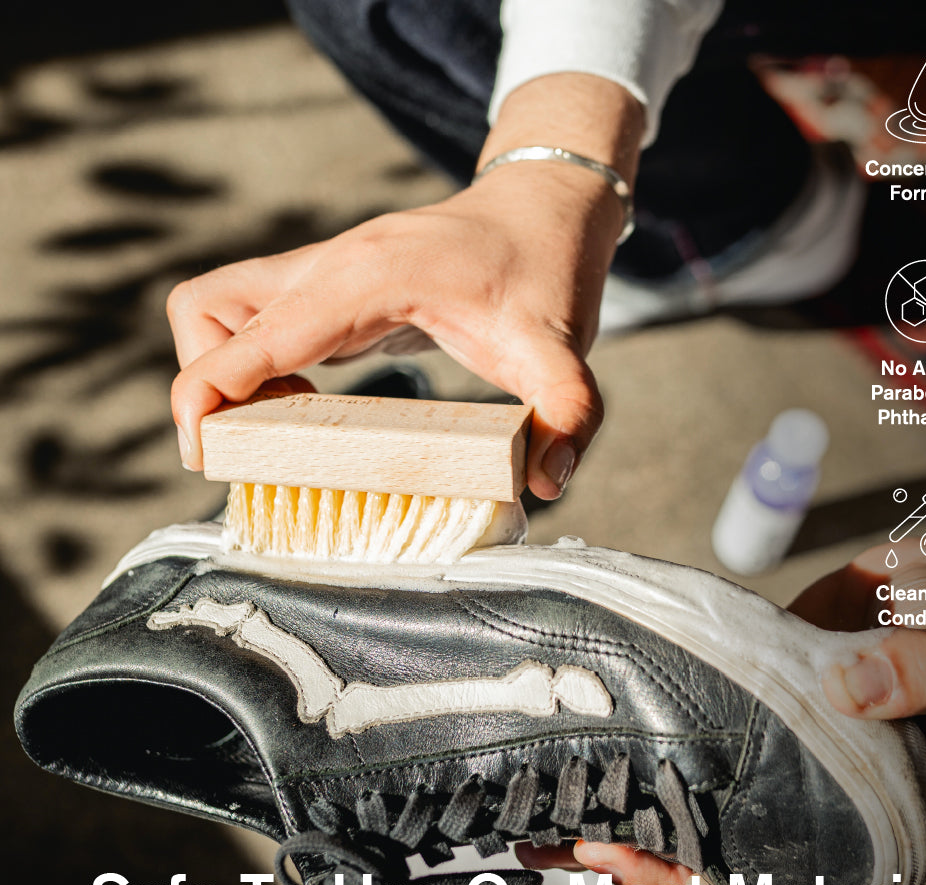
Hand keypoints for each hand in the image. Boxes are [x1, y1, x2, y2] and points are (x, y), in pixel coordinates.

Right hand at [167, 74, 642, 499]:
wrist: (543, 207)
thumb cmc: (545, 267)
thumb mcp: (563, 348)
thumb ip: (566, 412)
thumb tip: (546, 482)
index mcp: (366, 277)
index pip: (248, 333)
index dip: (206, 395)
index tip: (207, 455)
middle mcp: (329, 267)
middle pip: (205, 311)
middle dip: (206, 386)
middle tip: (256, 447)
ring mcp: (323, 273)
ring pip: (218, 311)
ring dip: (227, 375)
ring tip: (289, 428)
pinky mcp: (329, 290)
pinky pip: (256, 325)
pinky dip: (256, 370)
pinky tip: (308, 408)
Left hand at [523, 513, 925, 884]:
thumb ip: (912, 674)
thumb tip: (851, 690)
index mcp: (865, 841)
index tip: (677, 883)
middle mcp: (807, 824)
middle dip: (646, 876)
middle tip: (585, 842)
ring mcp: (764, 782)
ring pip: (678, 834)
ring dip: (610, 835)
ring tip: (542, 820)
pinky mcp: (731, 736)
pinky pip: (670, 772)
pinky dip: (621, 774)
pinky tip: (568, 760)